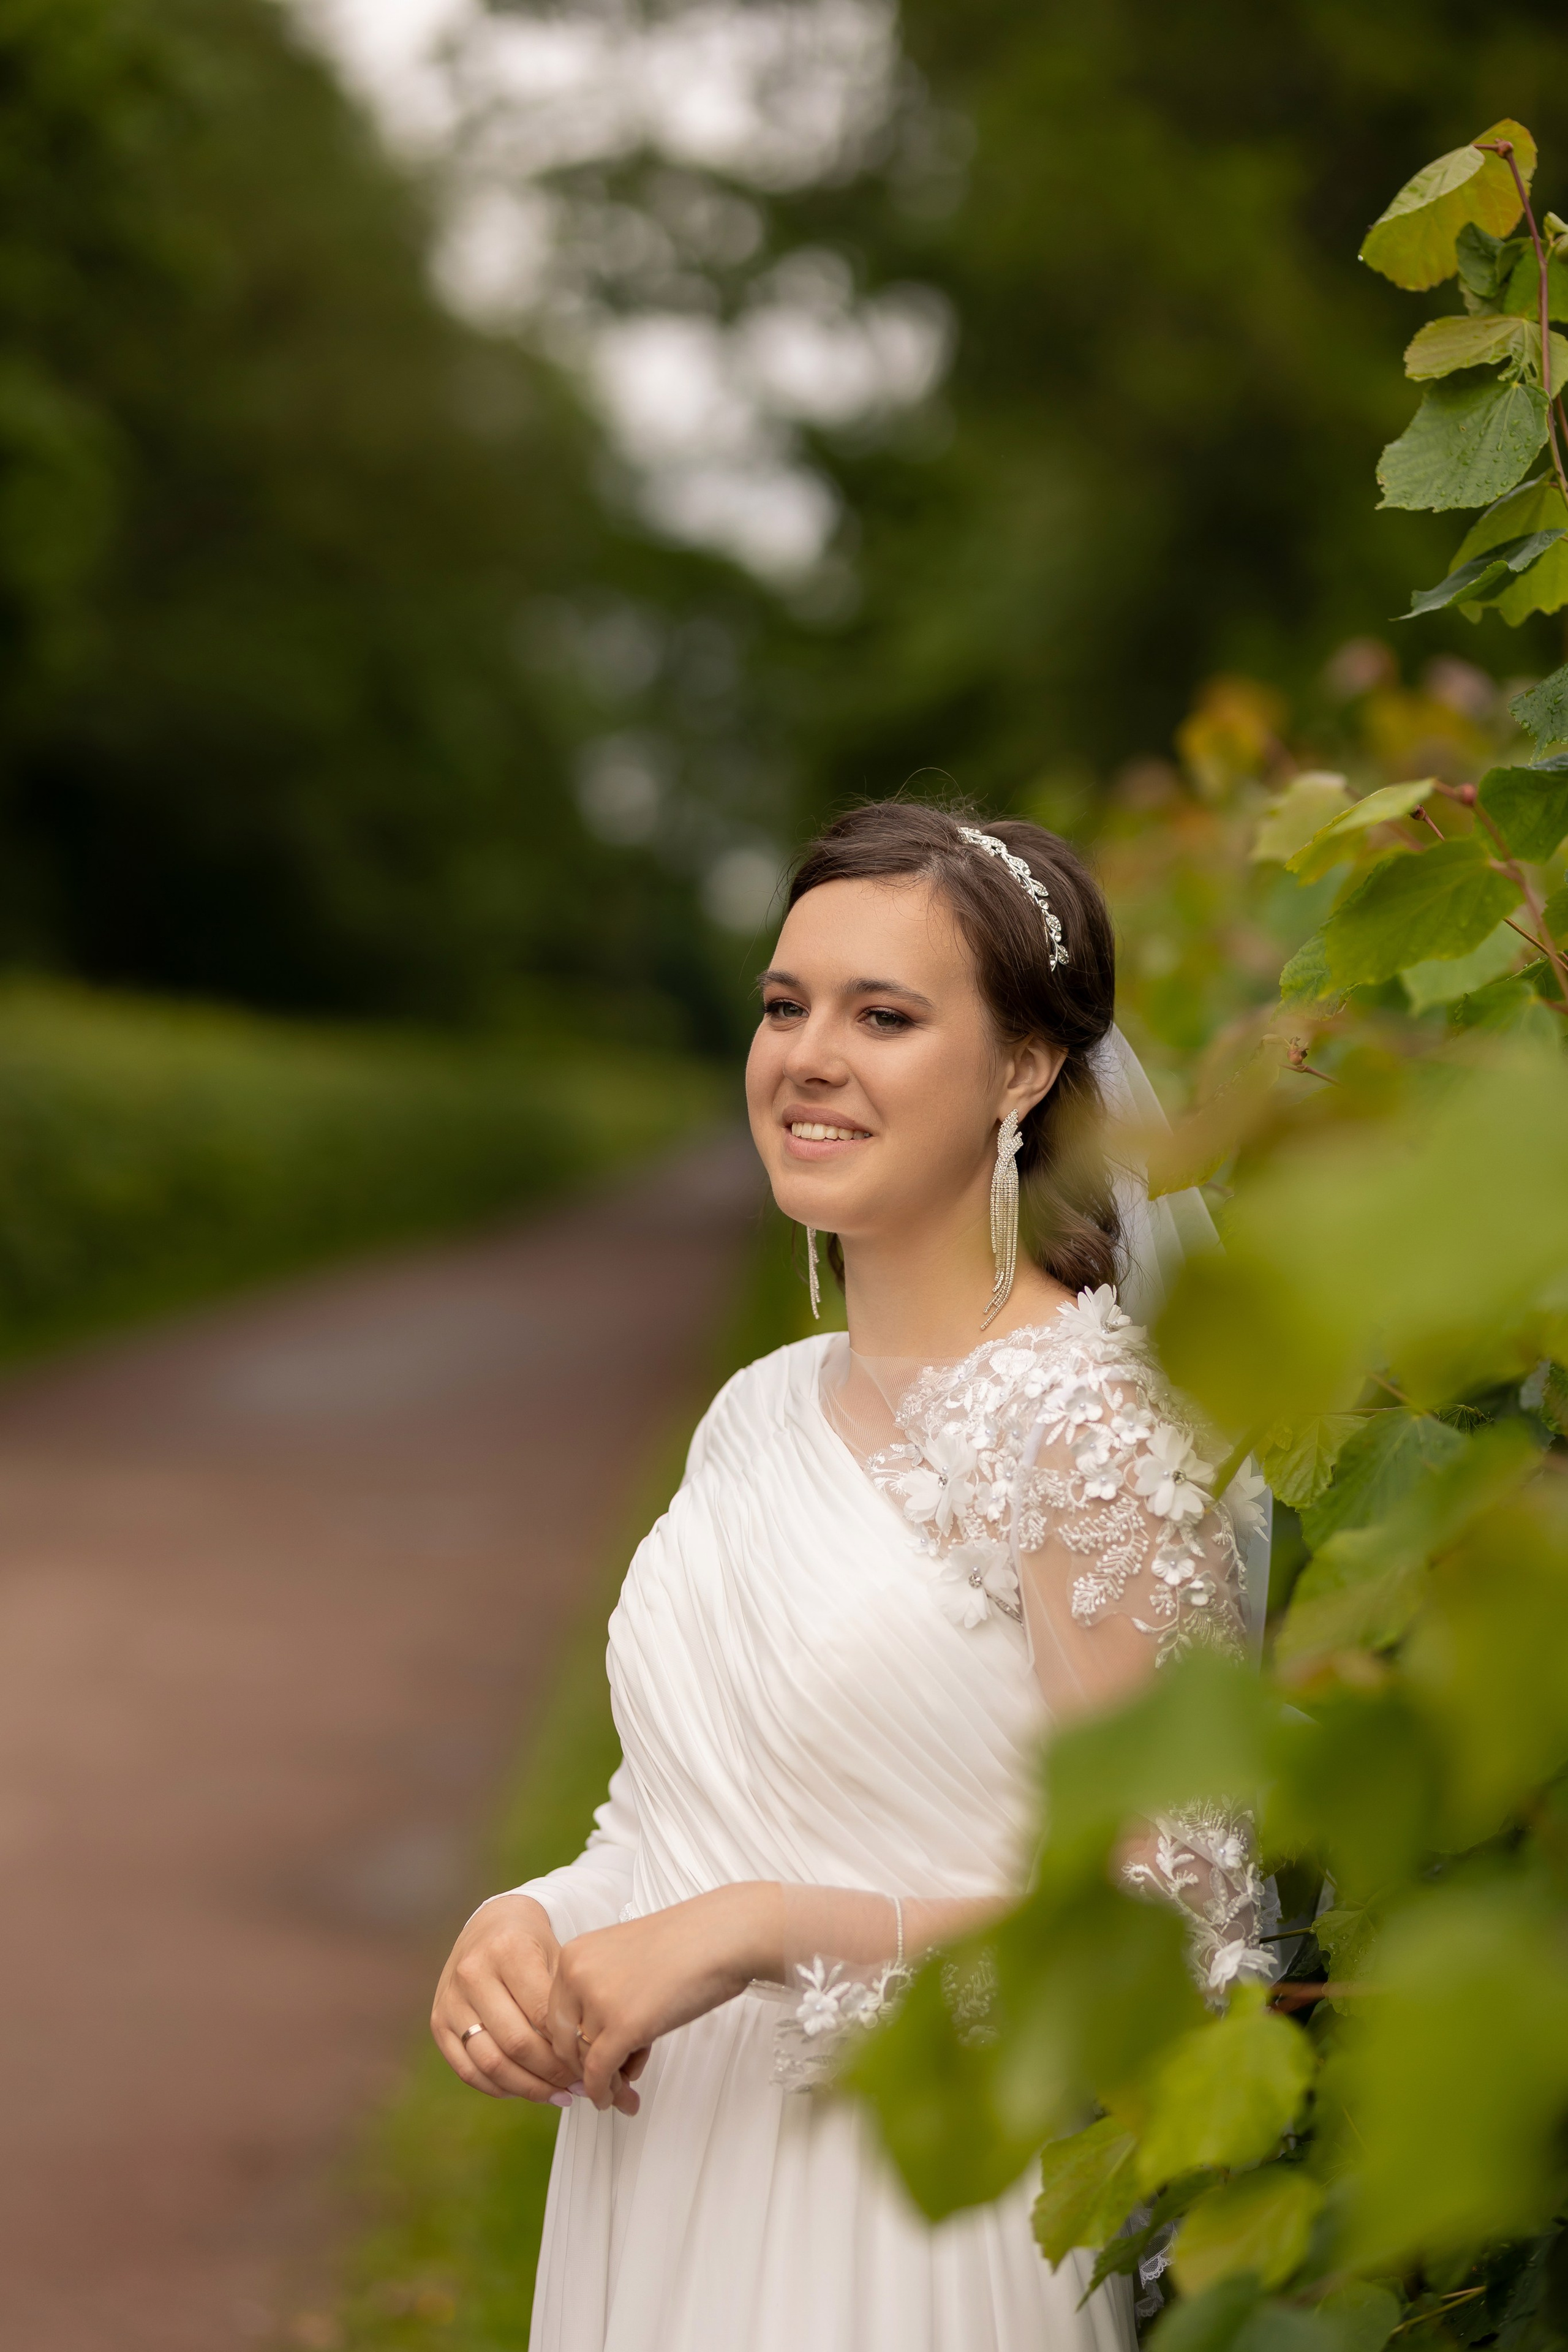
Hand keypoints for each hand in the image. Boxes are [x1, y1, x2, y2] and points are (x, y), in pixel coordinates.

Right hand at [431, 1892, 579, 2103]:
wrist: (491, 1924)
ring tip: (560, 2095)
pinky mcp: (438, 2022)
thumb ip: (565, 2001)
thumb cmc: (533, 1943)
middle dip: (552, 2073)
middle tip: (581, 2085)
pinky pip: (467, 2070)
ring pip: (490, 2063)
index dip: (569, 2047)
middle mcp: (472, 1973)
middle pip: (516, 2043)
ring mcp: (450, 2000)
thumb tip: (587, 2058)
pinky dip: (500, 2087)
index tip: (592, 2063)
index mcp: (507, 1950)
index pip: (541, 2014)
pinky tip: (527, 2089)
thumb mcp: (557, 1954)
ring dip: (529, 2088)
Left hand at [547, 1881, 783, 2113]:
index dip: (574, 2044)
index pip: (555, 2014)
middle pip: (563, 2040)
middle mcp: (576, 1974)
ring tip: (627, 2087)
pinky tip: (616, 2100)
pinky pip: (599, 2072)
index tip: (591, 2060)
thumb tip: (594, 2046)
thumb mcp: (625, 1960)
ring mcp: (598, 1999)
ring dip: (605, 2080)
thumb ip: (602, 1993)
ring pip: (584, 2060)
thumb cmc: (685, 1945)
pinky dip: (605, 2092)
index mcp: (574, 1953)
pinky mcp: (622, 2025)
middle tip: (609, 2080)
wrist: (721, 1936)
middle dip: (584, 2067)